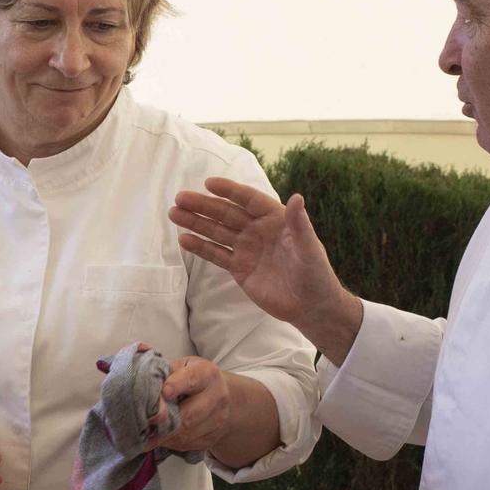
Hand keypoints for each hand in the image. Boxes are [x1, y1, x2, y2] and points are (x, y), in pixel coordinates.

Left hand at [148, 355, 234, 453]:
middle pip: (189, 415)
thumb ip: (164, 376)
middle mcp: (217, 396)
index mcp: (207, 374)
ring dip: (163, 436)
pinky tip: (159, 438)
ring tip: (145, 436)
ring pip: (186, 434)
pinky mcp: (212, 437)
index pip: (191, 380)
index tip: (163, 393)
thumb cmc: (192, 378)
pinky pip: (187, 444)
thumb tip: (144, 393)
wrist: (219, 394)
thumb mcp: (180, 367)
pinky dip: (170, 443)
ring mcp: (218, 419)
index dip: (176, 386)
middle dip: (164, 422)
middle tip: (144, 424)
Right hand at [169, 178, 363, 362]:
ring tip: (174, 214)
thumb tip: (297, 197)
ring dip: (196, 223)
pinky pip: (216, 254)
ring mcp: (246, 249)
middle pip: (226, 214)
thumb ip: (300, 224)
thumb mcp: (309, 247)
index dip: (229, 191)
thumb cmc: (315, 274)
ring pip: (216, 232)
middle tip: (180, 198)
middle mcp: (257, 230)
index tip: (208, 183)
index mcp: (275, 219)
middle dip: (203, 206)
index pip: (248, 200)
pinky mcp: (238, 268)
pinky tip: (183, 239)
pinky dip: (200, 247)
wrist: (310, 306)